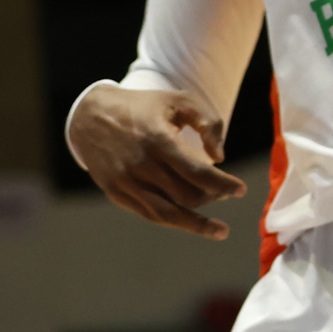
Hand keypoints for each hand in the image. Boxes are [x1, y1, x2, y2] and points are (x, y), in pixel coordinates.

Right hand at [68, 83, 249, 239]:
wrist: (91, 116)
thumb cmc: (144, 107)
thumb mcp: (179, 100)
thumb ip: (208, 123)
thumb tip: (219, 158)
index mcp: (157, 139)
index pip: (198, 173)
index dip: (224, 184)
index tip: (241, 189)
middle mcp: (140, 164)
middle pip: (188, 196)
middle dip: (213, 196)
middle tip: (224, 192)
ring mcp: (126, 182)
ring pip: (169, 215)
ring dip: (198, 224)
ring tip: (221, 230)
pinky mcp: (116, 193)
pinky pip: (150, 215)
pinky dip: (175, 220)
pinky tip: (192, 221)